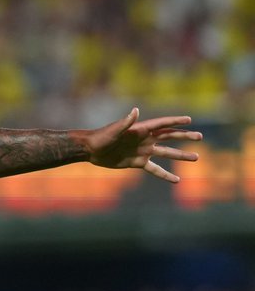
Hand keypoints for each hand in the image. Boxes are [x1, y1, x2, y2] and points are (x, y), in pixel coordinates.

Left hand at [85, 108, 201, 181]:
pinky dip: (165, 175)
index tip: (189, 120)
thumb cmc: (101, 137)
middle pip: (169, 137)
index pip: (162, 124)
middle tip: (200, 137)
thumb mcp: (114, 130)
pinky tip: (177, 180)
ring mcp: (143, 151)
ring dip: (181, 155)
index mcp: (141, 129)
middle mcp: (145, 139)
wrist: (91, 150)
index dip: (175, 121)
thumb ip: (126, 122)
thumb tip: (135, 111)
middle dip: (185, 136)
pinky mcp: (138, 162)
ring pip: (166, 153)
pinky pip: (155, 169)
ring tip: (196, 157)